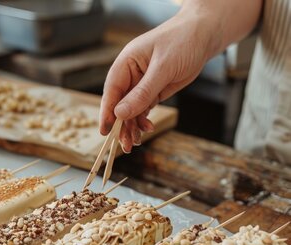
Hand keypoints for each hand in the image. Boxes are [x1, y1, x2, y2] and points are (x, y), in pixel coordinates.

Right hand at [99, 10, 218, 152]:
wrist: (204, 34)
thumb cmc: (182, 42)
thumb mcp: (163, 68)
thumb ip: (142, 92)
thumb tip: (120, 113)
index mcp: (125, 64)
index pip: (111, 91)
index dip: (107, 112)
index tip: (105, 131)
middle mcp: (130, 75)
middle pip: (119, 104)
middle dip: (121, 125)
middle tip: (124, 146)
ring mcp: (141, 84)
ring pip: (131, 110)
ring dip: (132, 127)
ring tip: (135, 143)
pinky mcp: (153, 90)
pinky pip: (143, 109)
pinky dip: (143, 121)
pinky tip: (148, 129)